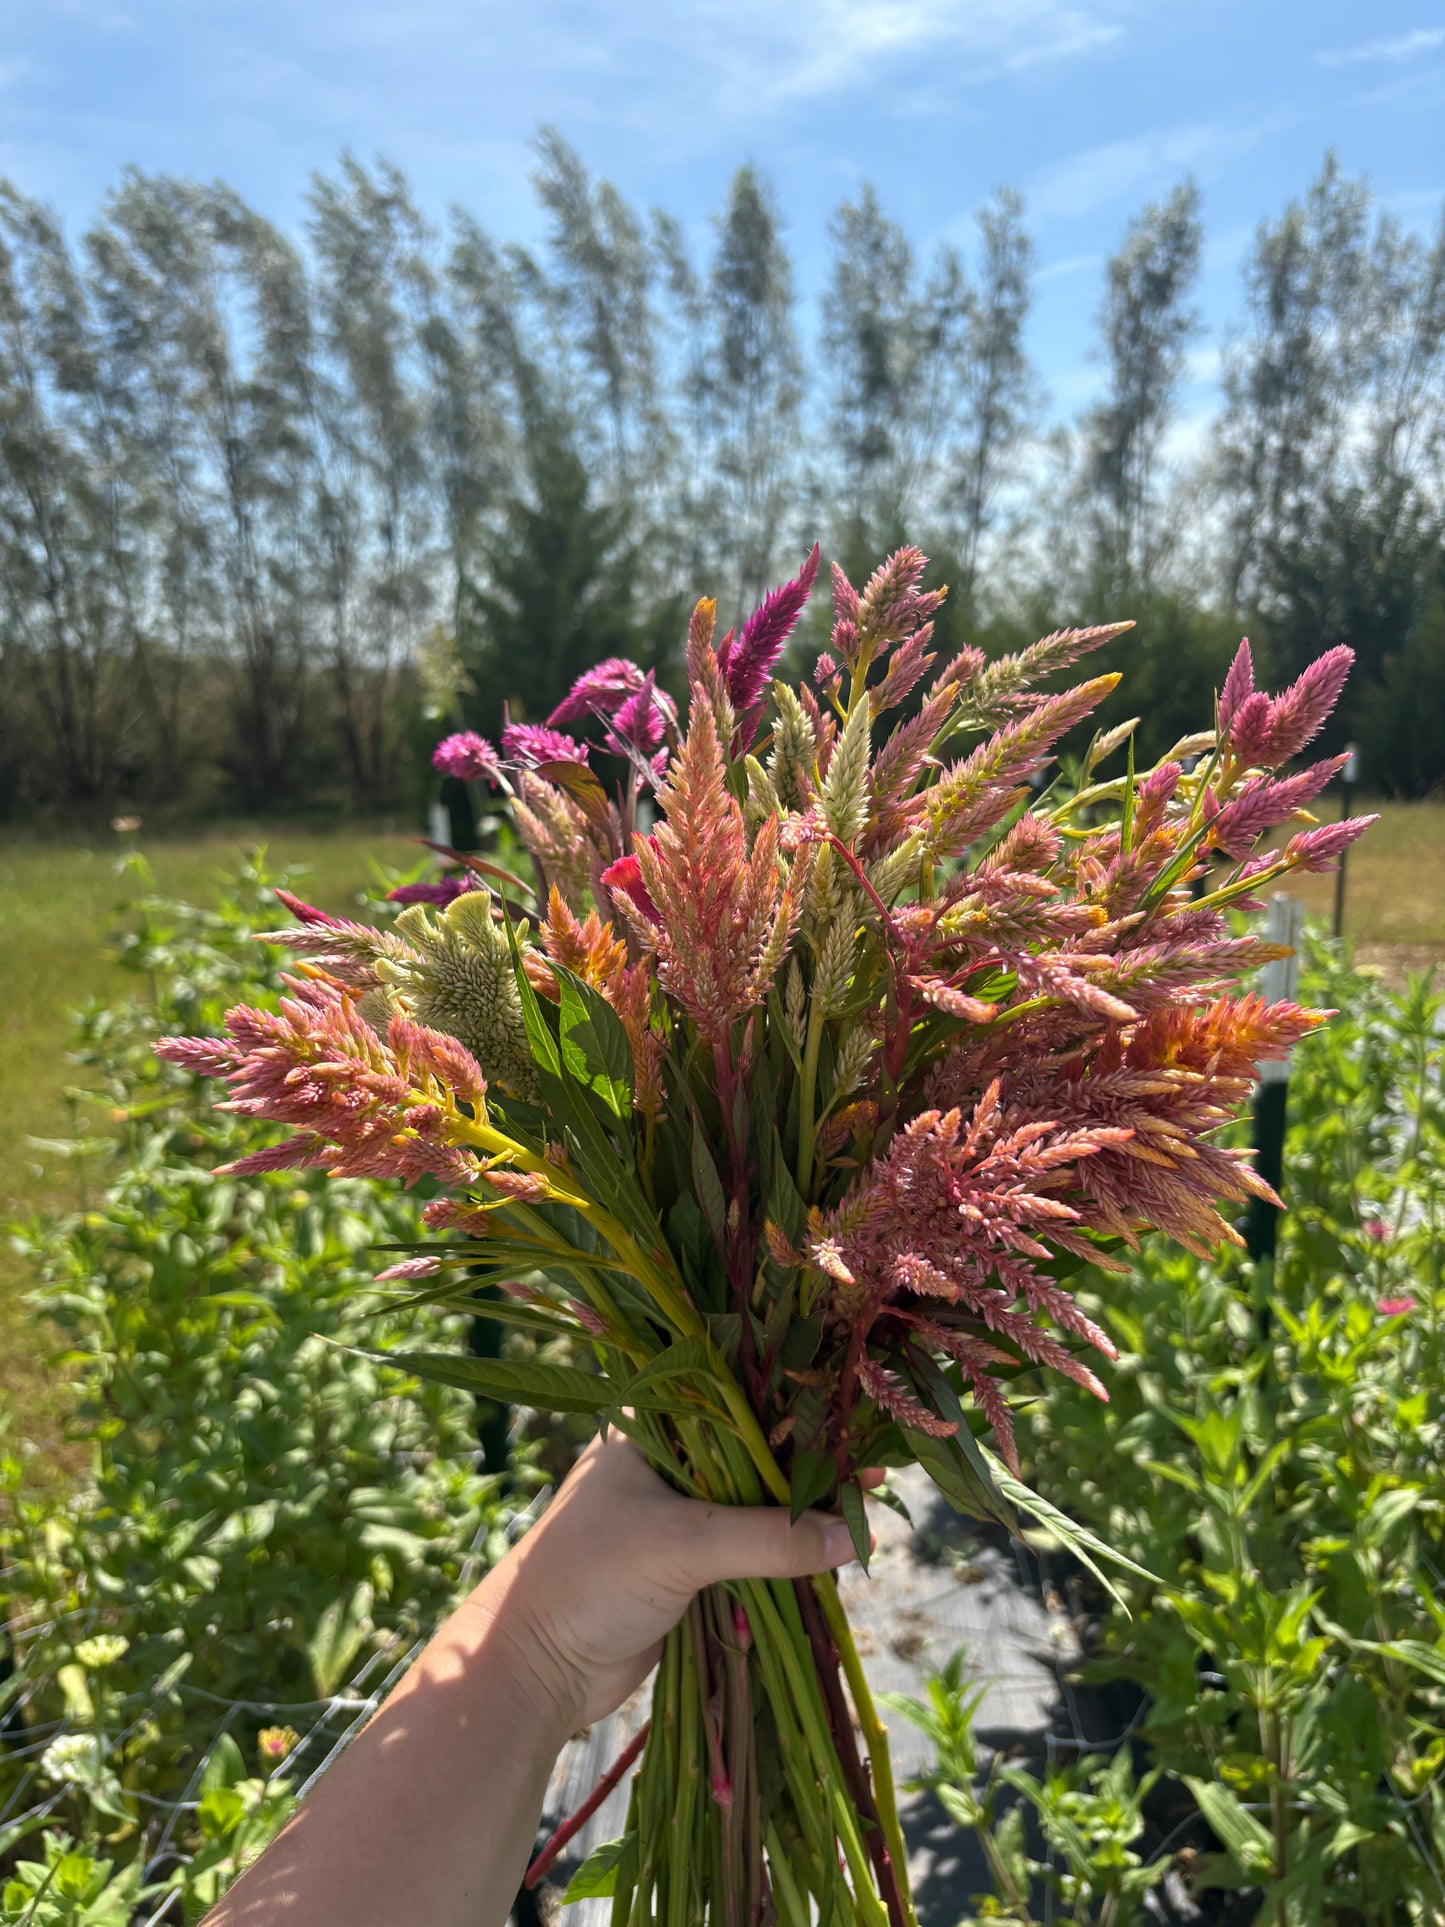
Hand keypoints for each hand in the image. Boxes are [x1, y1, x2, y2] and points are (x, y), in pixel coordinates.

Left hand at [481, 1432, 876, 1732]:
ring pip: (756, 1500)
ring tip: (871, 1500)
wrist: (532, 1669)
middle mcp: (666, 1458)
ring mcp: (676, 1512)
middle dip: (810, 1460)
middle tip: (876, 1460)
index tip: (851, 1411)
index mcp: (650, 1424)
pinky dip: (788, 1548)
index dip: (792, 1401)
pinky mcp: (686, 1564)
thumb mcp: (683, 1546)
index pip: (734, 1396)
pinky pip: (750, 1546)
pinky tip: (834, 1547)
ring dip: (803, 1508)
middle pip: (755, 1449)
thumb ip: (770, 1538)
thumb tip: (856, 1533)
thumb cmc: (587, 1580)